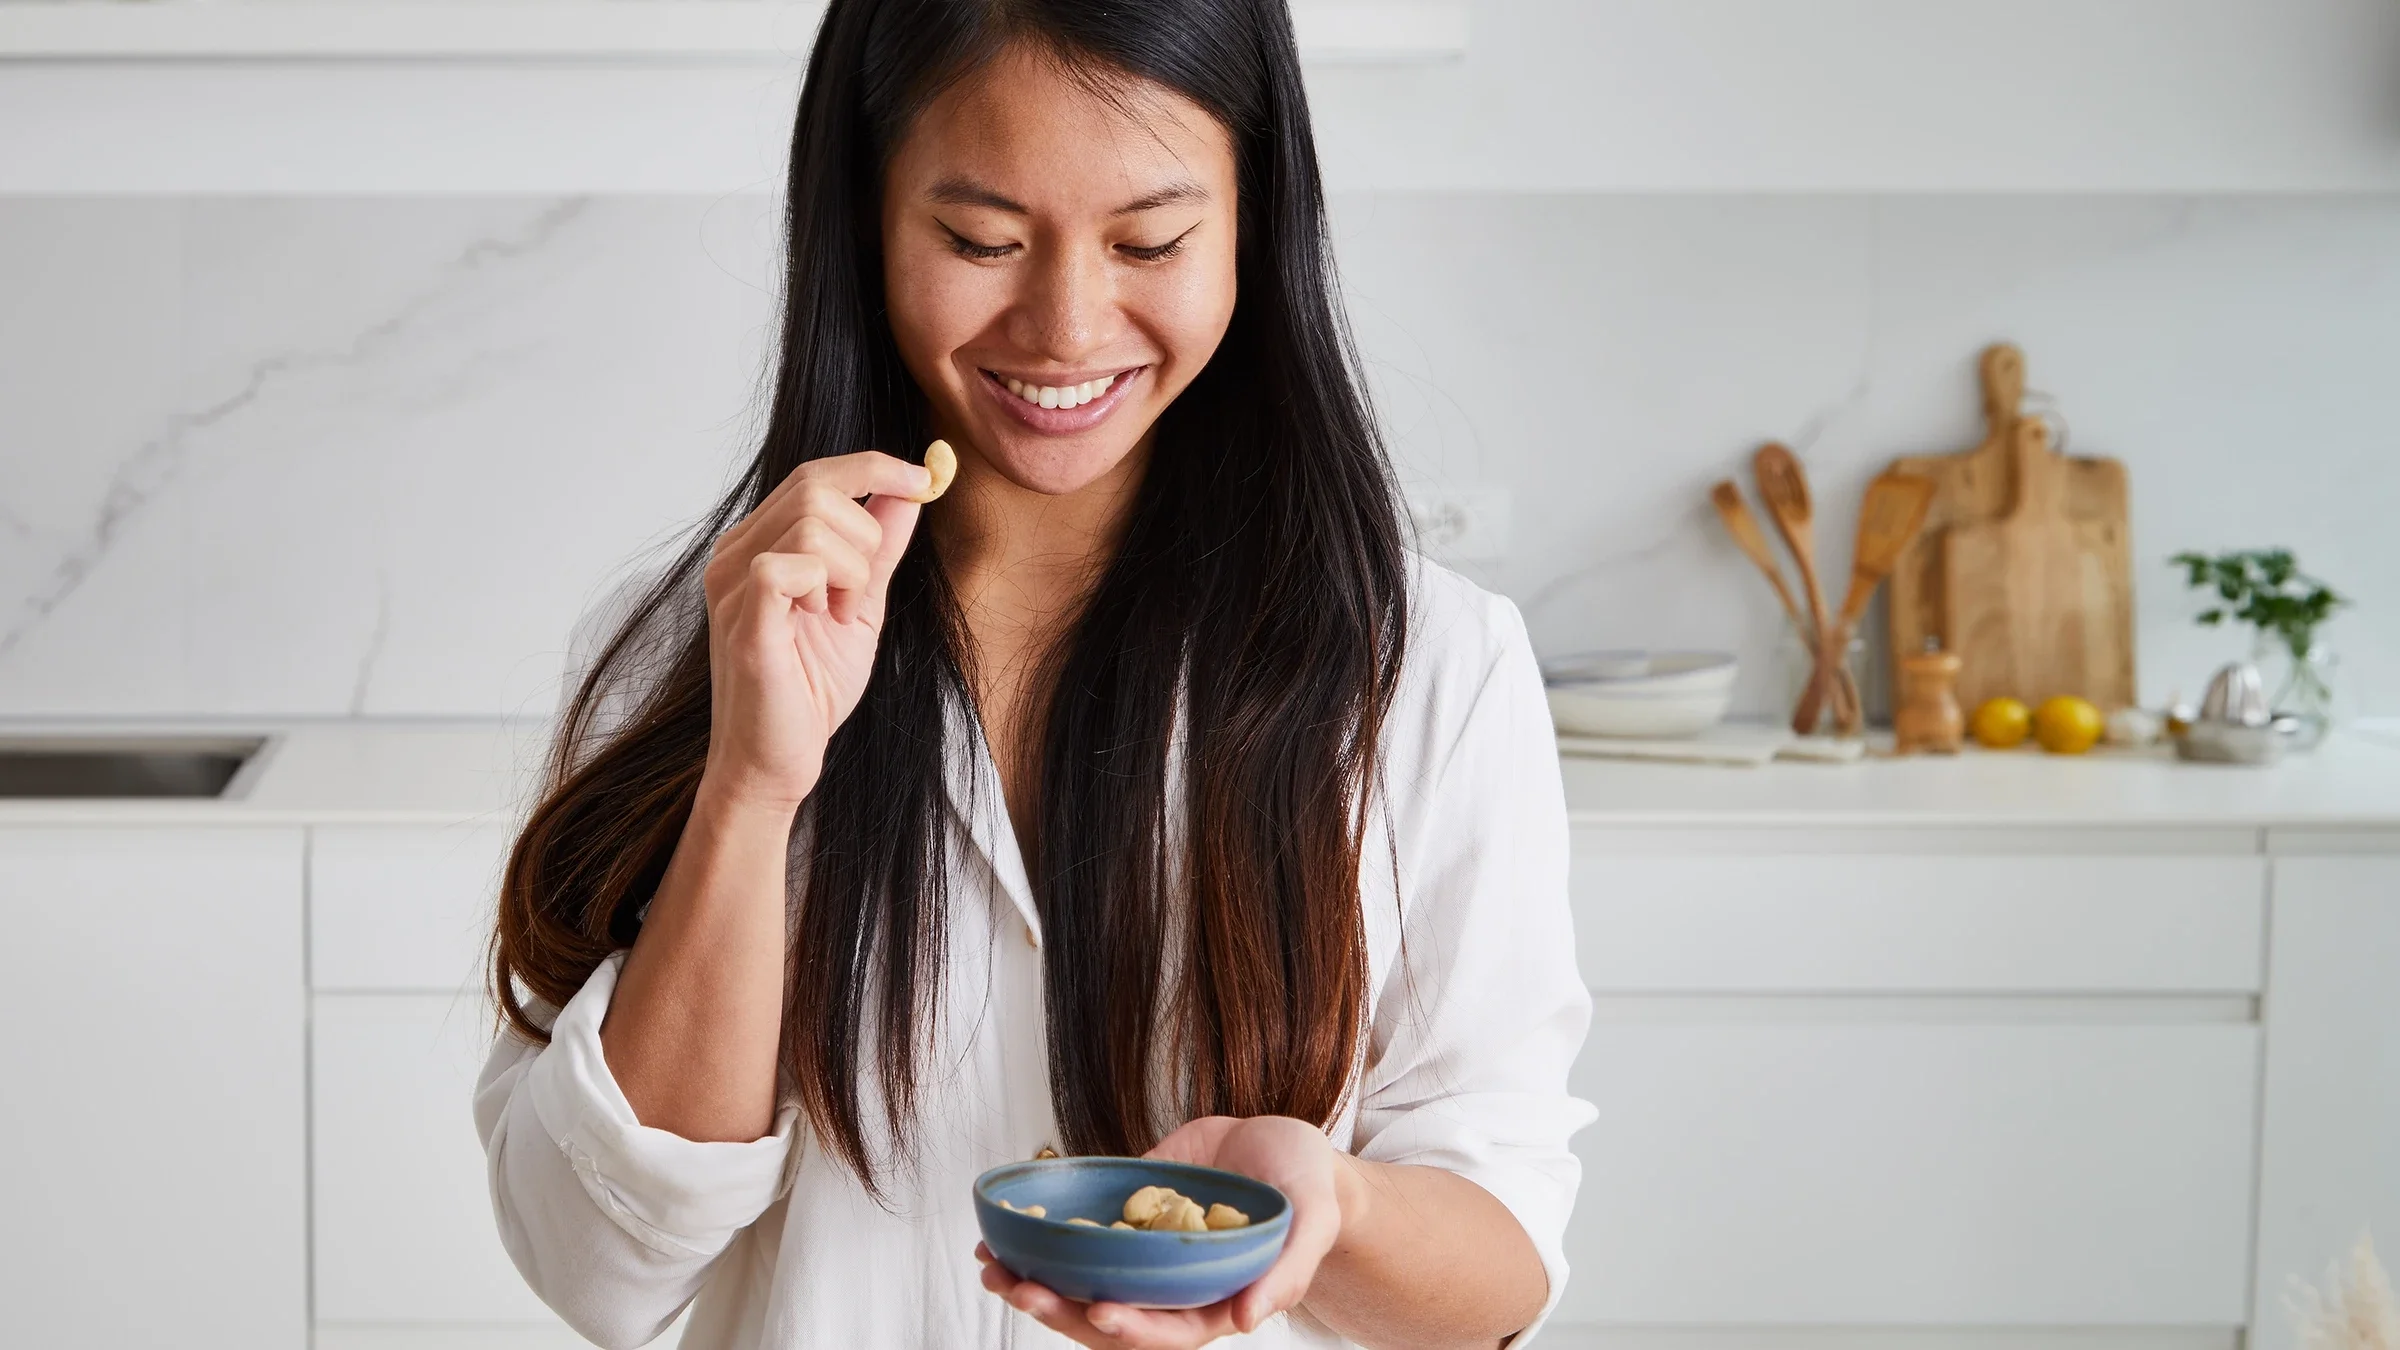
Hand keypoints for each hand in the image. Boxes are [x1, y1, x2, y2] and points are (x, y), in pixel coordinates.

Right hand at [697, 451, 931, 813]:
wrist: (777, 761)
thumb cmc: (809, 690)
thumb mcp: (860, 606)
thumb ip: (880, 550)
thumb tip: (910, 492)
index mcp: (758, 544)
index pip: (814, 474)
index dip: (872, 467)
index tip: (922, 477)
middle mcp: (734, 553)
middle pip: (816, 487)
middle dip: (865, 535)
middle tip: (858, 593)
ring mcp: (732, 583)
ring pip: (812, 522)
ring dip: (850, 569)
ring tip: (838, 615)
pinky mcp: (744, 617)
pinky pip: (790, 564)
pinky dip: (826, 587)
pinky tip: (822, 620)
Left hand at [976, 1116, 1350, 1347]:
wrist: (1285, 1147)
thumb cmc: (1307, 1190)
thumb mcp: (1312, 1222)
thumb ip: (1287, 1272)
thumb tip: (1251, 1320)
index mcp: (1214, 1303)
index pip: (1166, 1332)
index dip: (1132, 1327)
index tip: (1100, 1310)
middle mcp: (1170, 1287)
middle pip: (1109, 1315)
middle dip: (1061, 1308)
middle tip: (1017, 1287)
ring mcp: (1143, 1254)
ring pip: (1082, 1282)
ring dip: (1035, 1280)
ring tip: (990, 1267)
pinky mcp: (1126, 1215)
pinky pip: (1080, 1236)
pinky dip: (1041, 1237)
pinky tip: (1002, 1227)